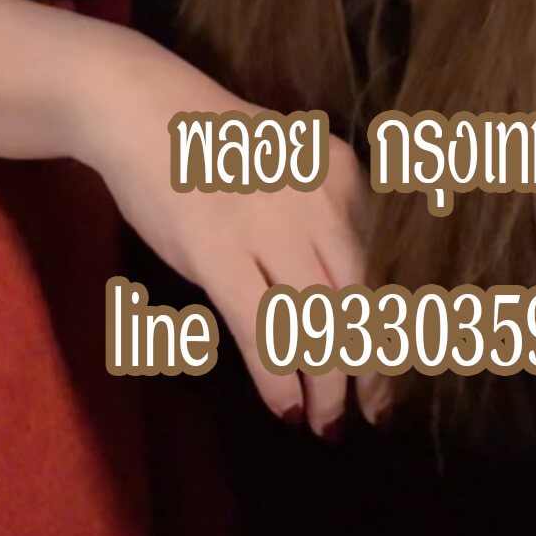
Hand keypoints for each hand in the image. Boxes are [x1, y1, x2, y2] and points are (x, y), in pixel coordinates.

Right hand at [83, 43, 371, 438]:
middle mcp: (319, 197)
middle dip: (371, 365)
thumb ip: (325, 222)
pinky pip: (264, 328)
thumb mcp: (292, 170)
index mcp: (342, 173)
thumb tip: (353, 302)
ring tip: (326, 423)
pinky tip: (286, 409)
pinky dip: (280, 378)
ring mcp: (270, 224)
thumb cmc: (217, 148)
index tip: (390, 366)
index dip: (391, 324)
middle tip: (374, 410)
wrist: (145, 112)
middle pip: (361, 298)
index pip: (382, 264)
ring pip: (319, 322)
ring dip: (327, 385)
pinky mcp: (218, 250)